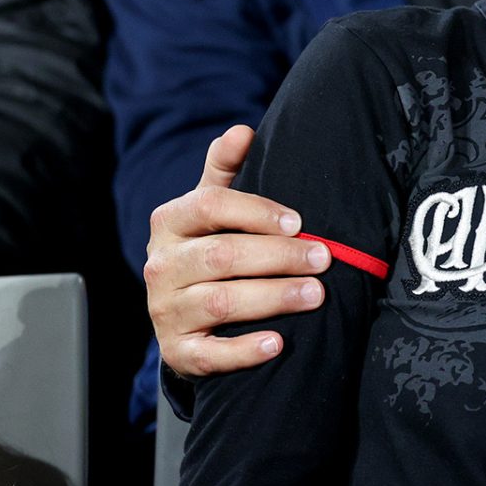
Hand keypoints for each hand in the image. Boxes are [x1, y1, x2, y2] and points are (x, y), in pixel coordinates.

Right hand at [143, 124, 326, 377]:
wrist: (185, 311)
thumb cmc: (211, 244)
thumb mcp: (213, 206)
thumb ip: (226, 168)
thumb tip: (241, 130)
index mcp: (169, 222)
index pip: (209, 206)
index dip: (256, 211)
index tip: (299, 220)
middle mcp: (161, 266)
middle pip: (221, 256)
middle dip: (278, 256)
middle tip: (324, 258)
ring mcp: (164, 311)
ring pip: (219, 302)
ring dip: (272, 298)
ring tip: (316, 294)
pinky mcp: (177, 352)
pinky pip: (209, 355)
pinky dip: (244, 351)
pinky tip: (278, 344)